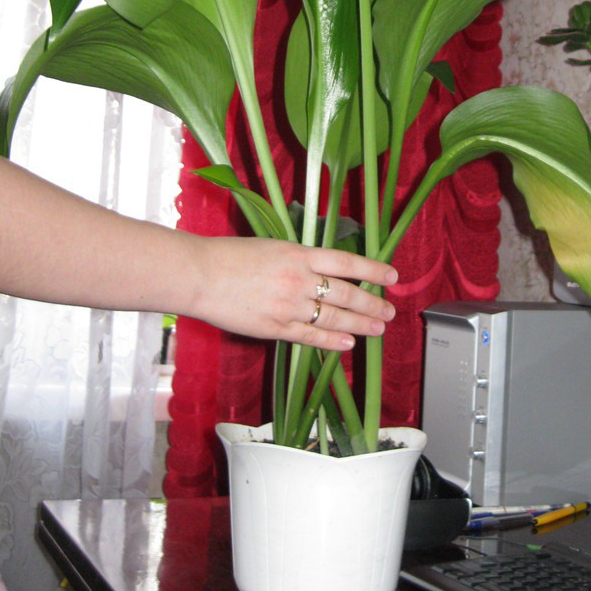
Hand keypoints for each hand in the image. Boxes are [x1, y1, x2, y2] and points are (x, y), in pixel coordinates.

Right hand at [192, 238, 397, 352]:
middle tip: (389, 311)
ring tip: (378, 328)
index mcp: (298, 254)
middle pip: (346, 293)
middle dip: (372, 304)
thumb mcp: (271, 247)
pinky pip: (310, 337)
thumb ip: (298, 260)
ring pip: (333, 317)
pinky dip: (332, 342)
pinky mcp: (275, 328)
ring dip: (360, 324)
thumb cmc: (230, 256)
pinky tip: (349, 344)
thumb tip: (321, 271)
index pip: (346, 262)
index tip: (391, 276)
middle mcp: (299, 280)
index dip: (372, 270)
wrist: (200, 275)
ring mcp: (288, 306)